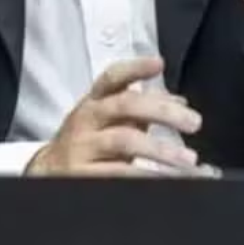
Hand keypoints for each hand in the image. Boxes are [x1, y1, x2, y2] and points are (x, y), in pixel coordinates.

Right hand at [25, 56, 203, 176]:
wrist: (49, 172)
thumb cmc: (89, 142)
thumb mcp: (109, 121)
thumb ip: (142, 109)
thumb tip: (180, 103)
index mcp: (95, 101)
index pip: (112, 77)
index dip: (135, 68)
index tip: (159, 63)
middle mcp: (87, 119)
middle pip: (125, 106)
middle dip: (162, 112)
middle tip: (194, 123)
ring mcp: (83, 147)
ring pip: (124, 140)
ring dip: (161, 150)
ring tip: (189, 160)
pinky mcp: (83, 175)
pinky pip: (118, 174)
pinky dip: (145, 177)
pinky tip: (166, 180)